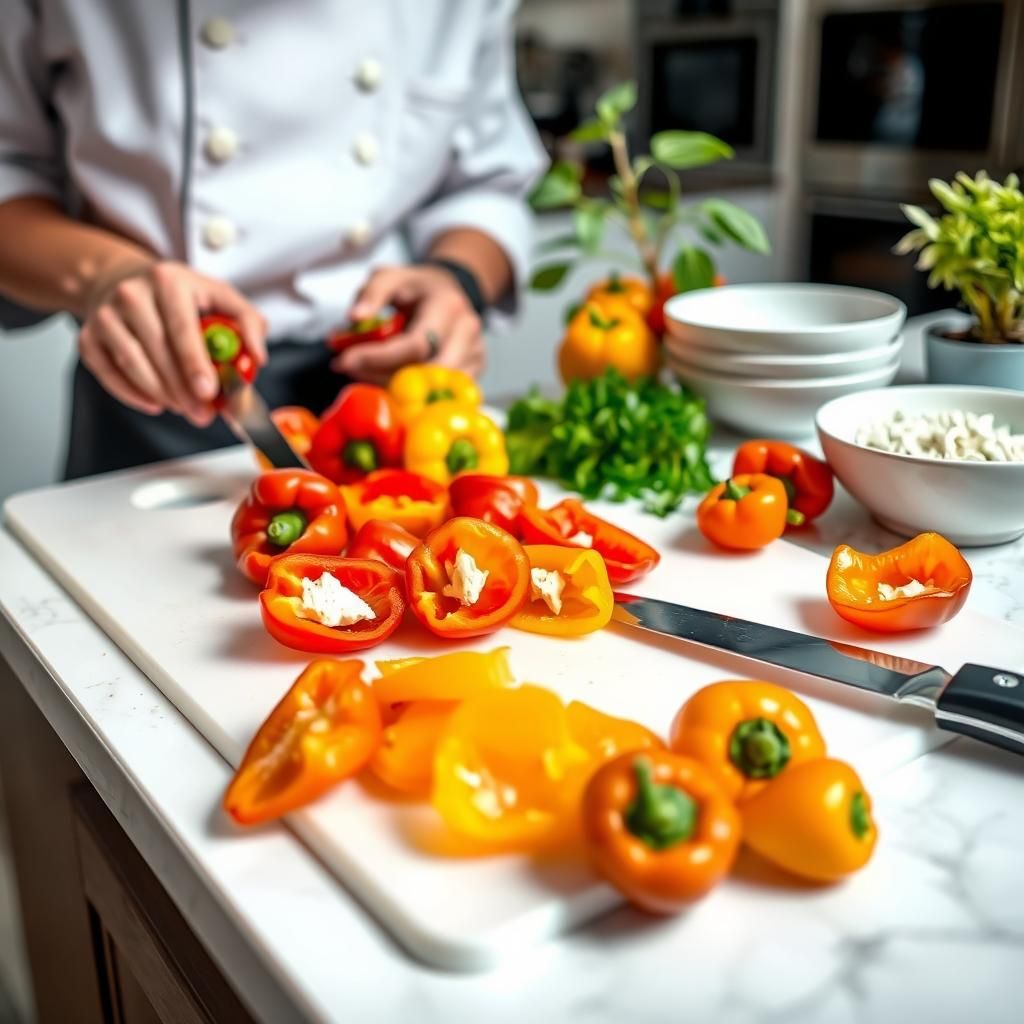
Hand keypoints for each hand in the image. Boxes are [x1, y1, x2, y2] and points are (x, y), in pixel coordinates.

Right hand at [79, 260, 267, 425]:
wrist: (125, 281)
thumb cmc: (181, 296)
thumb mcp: (219, 297)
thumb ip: (247, 323)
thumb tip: (257, 357)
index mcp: (168, 280)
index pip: (182, 327)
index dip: (195, 363)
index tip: (209, 391)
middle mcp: (131, 293)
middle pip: (157, 350)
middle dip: (183, 389)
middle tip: (203, 413)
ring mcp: (105, 315)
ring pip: (132, 364)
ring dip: (162, 394)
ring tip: (185, 408)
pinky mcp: (88, 337)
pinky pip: (109, 373)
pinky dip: (133, 394)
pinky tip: (156, 403)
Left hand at [333, 265, 484, 385]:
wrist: (449, 291)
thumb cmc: (416, 287)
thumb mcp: (390, 276)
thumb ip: (371, 293)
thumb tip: (356, 318)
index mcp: (448, 306)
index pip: (417, 344)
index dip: (379, 358)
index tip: (346, 361)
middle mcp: (467, 333)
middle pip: (426, 373)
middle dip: (383, 377)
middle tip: (351, 370)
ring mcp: (475, 355)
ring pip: (434, 390)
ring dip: (395, 390)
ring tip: (367, 374)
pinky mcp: (473, 372)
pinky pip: (440, 395)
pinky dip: (411, 395)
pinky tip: (389, 381)